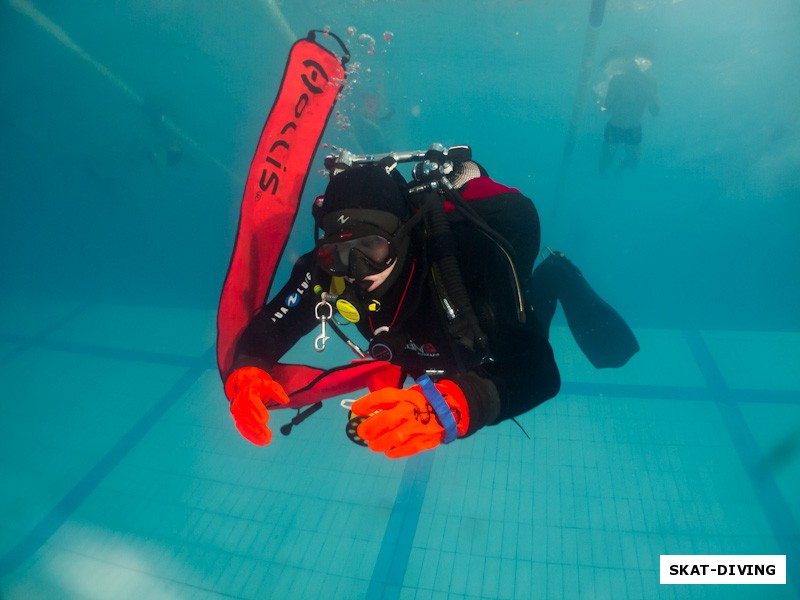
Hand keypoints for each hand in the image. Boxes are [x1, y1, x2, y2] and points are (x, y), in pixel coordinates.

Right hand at [225, 367, 289, 445]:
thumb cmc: (258, 385)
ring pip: (243, 424)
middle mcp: (239, 402)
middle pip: (247, 416)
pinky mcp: (237, 418)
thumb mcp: (268, 383)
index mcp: (247, 391)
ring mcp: (237, 411)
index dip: (257, 410)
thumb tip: (285, 400)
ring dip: (254, 434)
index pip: (250, 401)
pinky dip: (250, 436)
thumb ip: (276, 391)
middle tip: (268, 436)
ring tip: (266, 441)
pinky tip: (260, 442)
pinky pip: (242, 428)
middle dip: (256, 427)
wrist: (242, 384)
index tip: (265, 420)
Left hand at [351, 379, 468, 458]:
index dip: (367, 403)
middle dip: (370, 428)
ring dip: (380, 443)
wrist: (449, 411)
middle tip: (363, 433)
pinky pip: (408, 449)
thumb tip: (366, 412)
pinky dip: (395, 452)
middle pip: (387, 419)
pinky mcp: (426, 440)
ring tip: (374, 445)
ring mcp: (419, 426)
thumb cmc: (421, 403)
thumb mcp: (407, 395)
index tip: (356, 409)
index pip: (384, 396)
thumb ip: (390, 402)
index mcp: (406, 396)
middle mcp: (411, 410)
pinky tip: (389, 451)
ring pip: (395, 437)